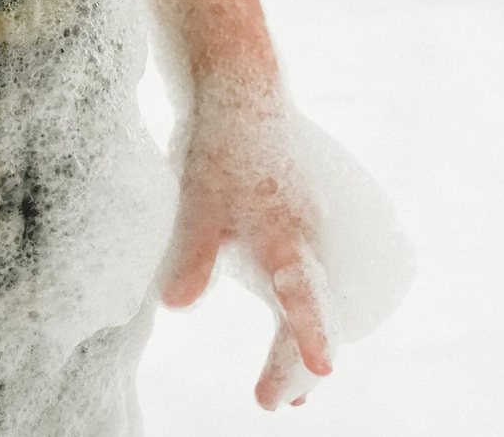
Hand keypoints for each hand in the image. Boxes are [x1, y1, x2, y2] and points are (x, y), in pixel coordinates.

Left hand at [160, 109, 334, 410]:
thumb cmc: (221, 153)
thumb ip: (193, 256)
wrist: (248, 101)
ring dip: (306, 347)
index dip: (312, 335)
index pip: (302, 295)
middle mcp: (314, 239)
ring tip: (293, 396)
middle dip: (298, 363)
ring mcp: (322, 235)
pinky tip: (302, 349)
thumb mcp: (198, 204)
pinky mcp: (319, 231)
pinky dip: (317, 318)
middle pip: (318, 313)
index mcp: (286, 235)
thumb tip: (176, 306)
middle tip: (273, 401)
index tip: (322, 370)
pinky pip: (325, 284)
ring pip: (326, 303)